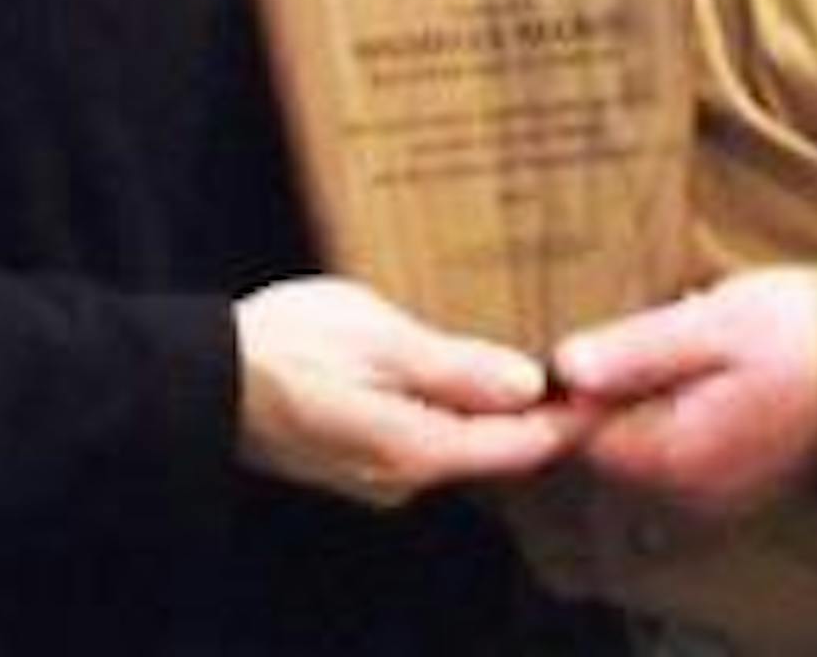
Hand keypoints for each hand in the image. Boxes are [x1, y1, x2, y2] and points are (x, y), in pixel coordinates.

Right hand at [234, 277, 585, 507]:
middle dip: (540, 417)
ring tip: (539, 368)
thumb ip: (455, 367)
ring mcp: (376, 474)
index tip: (615, 394)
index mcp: (417, 450)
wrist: (201, 377)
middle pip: (492, 451)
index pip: (517, 447)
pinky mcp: (354, 456)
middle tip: (589, 373)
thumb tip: (527, 385)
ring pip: (458, 445)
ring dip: (497, 413)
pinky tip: (464, 378)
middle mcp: (403, 478)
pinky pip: (425, 439)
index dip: (570, 421)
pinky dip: (457, 413)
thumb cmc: (289, 346)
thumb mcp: (380, 339)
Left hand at [551, 268, 816, 520]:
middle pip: (612, 431)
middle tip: (679, 327)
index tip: (624, 331)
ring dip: (660, 378)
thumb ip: (633, 351)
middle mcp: (688, 493)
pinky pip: (682, 435)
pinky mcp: (735, 479)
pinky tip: (726, 360)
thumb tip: (562, 368)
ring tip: (709, 337)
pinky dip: (689, 395)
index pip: (580, 430)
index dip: (583, 374)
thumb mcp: (711, 326)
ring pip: (648, 427)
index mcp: (674, 458)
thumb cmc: (802, 339)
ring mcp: (714, 493)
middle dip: (627, 372)